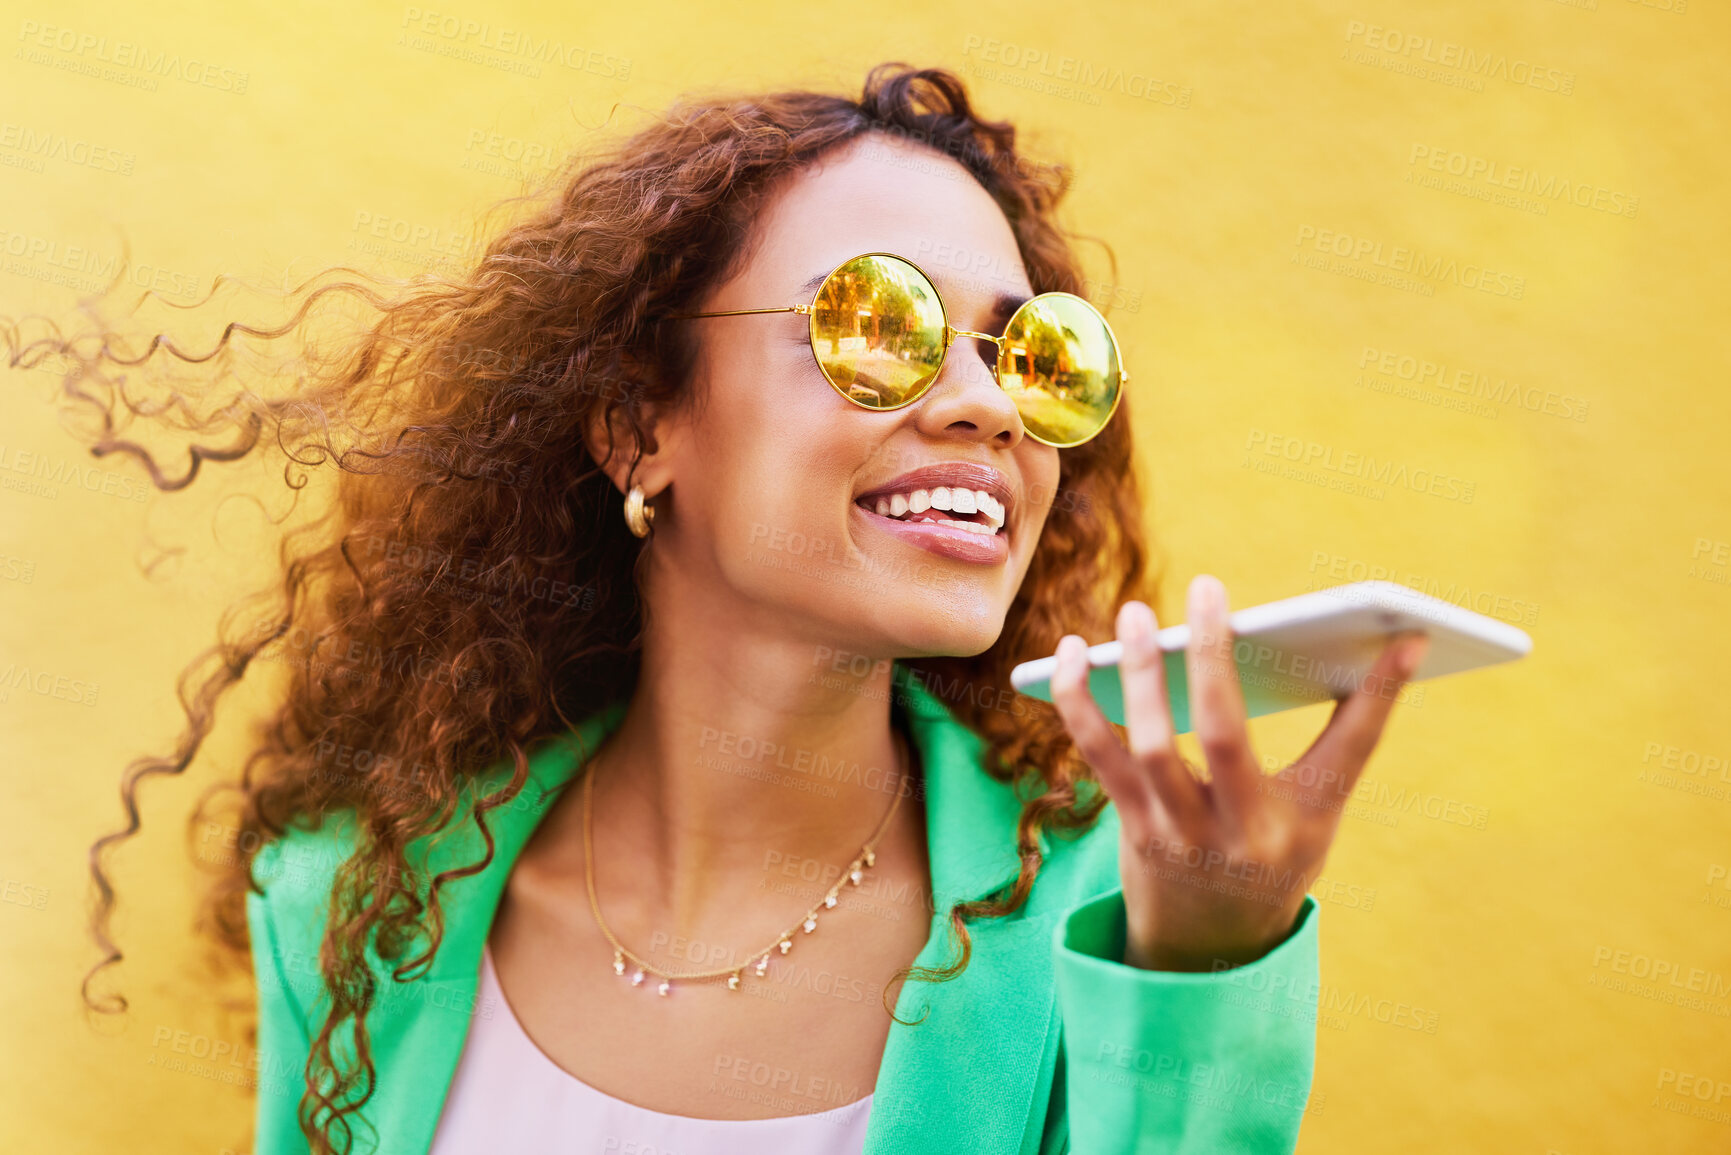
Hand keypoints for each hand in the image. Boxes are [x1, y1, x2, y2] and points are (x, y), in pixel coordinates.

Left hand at [1048, 574, 1428, 972]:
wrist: (1209, 948)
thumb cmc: (1271, 857)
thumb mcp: (1316, 812)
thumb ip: (1343, 735)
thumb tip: (1393, 647)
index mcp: (1300, 825)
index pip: (1349, 749)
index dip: (1380, 695)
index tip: (1406, 633)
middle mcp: (1240, 833)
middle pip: (1223, 734)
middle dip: (1214, 656)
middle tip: (1206, 587)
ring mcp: (1178, 834)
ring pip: (1149, 744)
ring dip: (1137, 673)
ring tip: (1132, 613)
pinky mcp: (1130, 828)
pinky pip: (1098, 756)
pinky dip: (1077, 702)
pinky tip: (1069, 654)